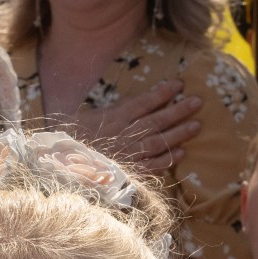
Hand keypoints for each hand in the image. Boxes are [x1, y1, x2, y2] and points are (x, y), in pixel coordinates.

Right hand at [77, 79, 202, 176]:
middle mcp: (124, 135)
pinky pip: (152, 167)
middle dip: (179, 111)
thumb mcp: (79, 115)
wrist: (59, 169)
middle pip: (156, 121)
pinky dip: (167, 160)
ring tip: (197, 126)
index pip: (143, 102)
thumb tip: (118, 98)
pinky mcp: (128, 173)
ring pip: (158, 143)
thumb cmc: (68, 140)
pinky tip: (182, 153)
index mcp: (113, 118)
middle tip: (198, 102)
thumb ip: (102, 107)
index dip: (162, 93)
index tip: (179, 85)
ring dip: (179, 134)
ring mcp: (127, 156)